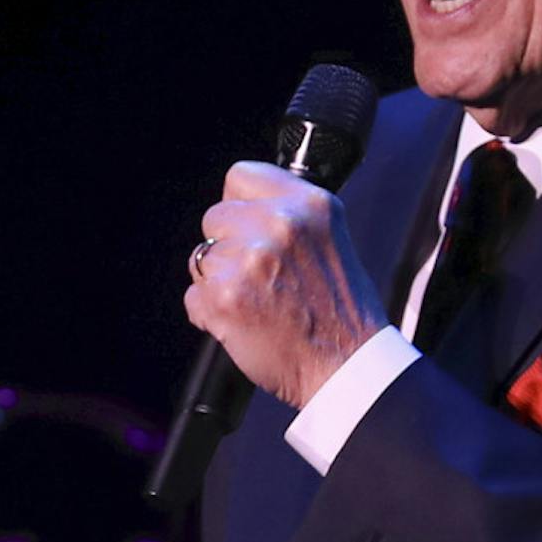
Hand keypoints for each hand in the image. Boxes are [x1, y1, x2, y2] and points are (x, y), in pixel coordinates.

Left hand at [184, 160, 389, 407]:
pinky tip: (245, 322)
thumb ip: (292, 217)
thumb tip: (248, 209)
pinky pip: (194, 297)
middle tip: (259, 276)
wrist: (347, 366)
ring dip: (219, 282)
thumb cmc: (342, 315)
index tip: (247, 226)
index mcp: (309, 205)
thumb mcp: (332, 240)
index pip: (242, 175)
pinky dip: (211, 314)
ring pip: (201, 258)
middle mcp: (279, 225)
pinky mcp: (224, 297)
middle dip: (228, 246)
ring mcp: (247, 260)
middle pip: (215, 217)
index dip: (240, 204)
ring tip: (256, 303)